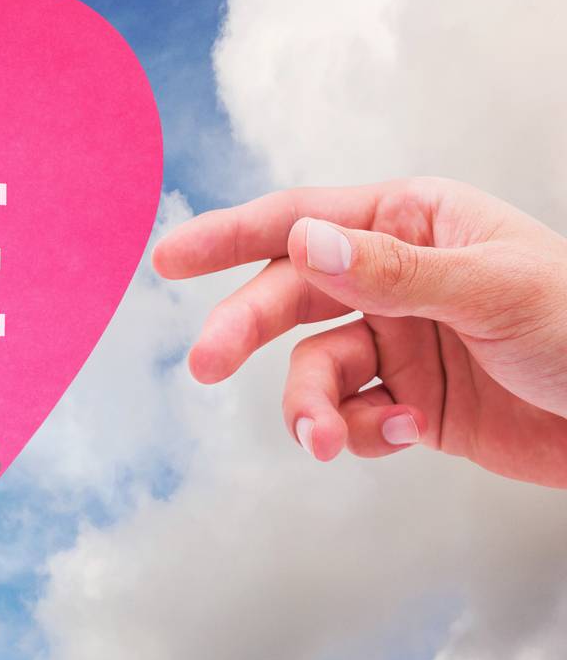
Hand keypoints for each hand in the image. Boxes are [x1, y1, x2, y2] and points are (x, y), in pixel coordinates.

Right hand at [152, 176, 566, 488]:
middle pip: (290, 298)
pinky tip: (411, 433)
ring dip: (312, 408)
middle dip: (244, 332)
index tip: (167, 259)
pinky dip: (365, 433)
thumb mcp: (493, 291)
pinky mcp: (412, 403)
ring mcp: (401, 342)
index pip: (303, 220)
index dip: (229, 236)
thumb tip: (302, 244)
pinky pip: (354, 418)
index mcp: (414, 223)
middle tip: (201, 365)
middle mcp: (395, 278)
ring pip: (314, 371)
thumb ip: (392, 271)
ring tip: (328, 440)